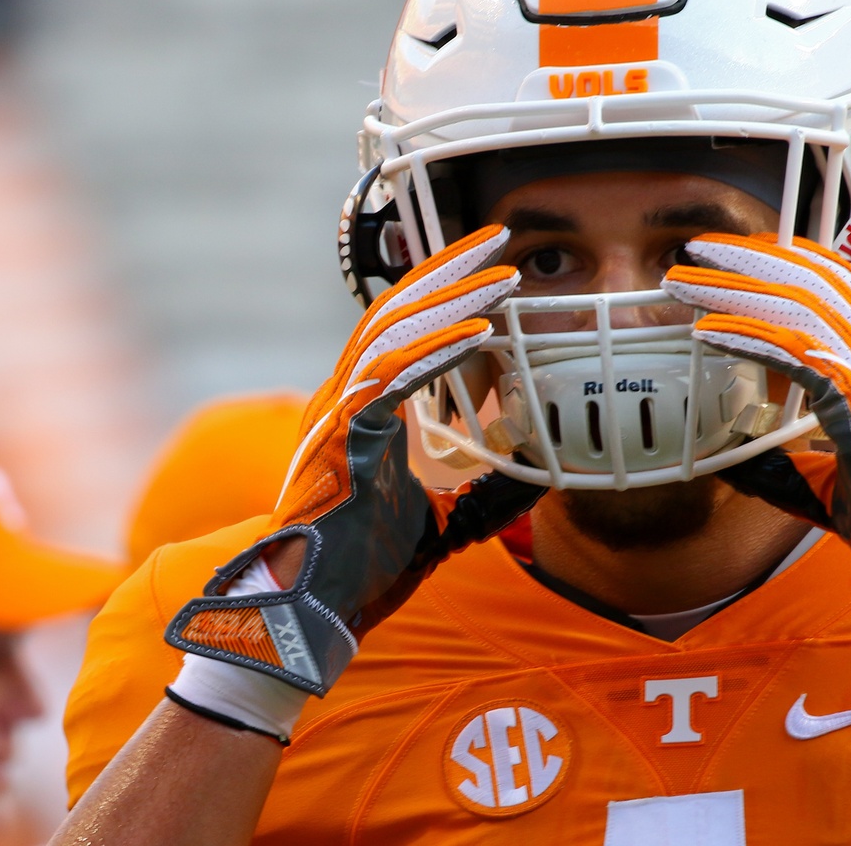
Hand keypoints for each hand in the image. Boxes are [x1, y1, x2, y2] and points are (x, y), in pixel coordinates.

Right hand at [167, 225, 544, 693]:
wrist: (314, 609)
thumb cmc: (364, 565)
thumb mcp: (441, 520)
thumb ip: (482, 492)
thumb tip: (536, 477)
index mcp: (365, 407)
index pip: (404, 327)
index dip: (444, 289)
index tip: (493, 266)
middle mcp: (346, 397)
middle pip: (396, 309)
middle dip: (448, 269)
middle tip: (499, 241)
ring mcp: (337, 412)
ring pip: (391, 330)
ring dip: (449, 299)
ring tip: (503, 280)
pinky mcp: (339, 435)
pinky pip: (389, 376)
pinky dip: (435, 350)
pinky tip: (479, 334)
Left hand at [662, 233, 850, 644]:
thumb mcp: (829, 484)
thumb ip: (787, 467)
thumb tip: (735, 466)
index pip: (841, 286)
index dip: (792, 261)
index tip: (741, 254)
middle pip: (816, 279)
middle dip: (752, 257)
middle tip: (697, 249)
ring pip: (800, 303)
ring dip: (736, 286)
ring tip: (683, 281)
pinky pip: (795, 351)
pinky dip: (747, 336)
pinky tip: (707, 333)